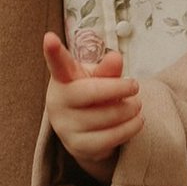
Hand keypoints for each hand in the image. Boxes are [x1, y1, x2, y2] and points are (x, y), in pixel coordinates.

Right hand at [43, 34, 143, 182]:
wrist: (86, 132)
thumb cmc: (92, 96)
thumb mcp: (98, 78)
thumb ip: (107, 69)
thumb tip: (116, 58)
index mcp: (62, 78)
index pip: (57, 63)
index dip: (53, 51)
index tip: (49, 38)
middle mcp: (58, 102)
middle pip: (92, 92)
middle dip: (120, 88)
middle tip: (135, 86)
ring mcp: (65, 127)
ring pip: (106, 116)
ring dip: (130, 109)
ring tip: (136, 105)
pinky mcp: (78, 147)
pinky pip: (111, 138)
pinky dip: (131, 127)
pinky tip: (137, 120)